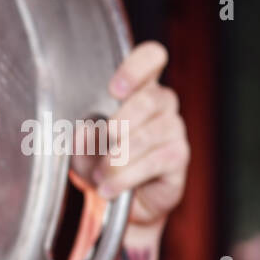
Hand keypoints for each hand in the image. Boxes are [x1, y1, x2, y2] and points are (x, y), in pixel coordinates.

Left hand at [77, 40, 190, 227]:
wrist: (116, 201)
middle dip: (119, 124)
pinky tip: (110, 188)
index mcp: (136, 88)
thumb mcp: (80, 148)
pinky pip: (156, 160)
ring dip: (118, 158)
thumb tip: (84, 129)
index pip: (152, 58)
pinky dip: (127, 176)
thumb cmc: (99, 163)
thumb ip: (80, 136)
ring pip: (150, 134)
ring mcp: (173, 129)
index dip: (137, 67)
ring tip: (100, 176)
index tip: (114, 89)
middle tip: (103, 143)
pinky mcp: (179, 157)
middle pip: (150, 99)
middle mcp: (161, 104)